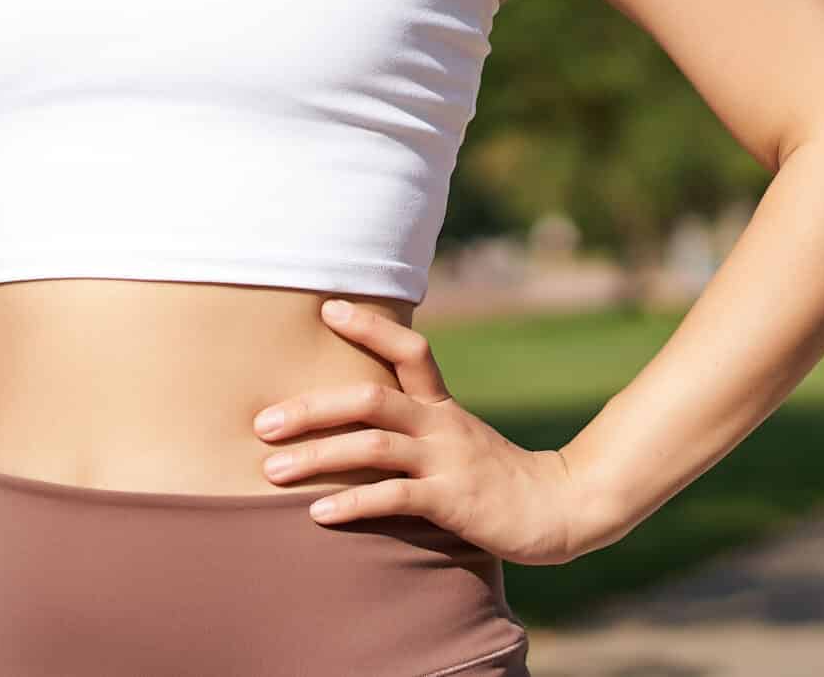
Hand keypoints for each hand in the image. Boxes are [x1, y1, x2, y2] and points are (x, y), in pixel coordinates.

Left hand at [252, 298, 595, 564]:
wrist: (560, 511)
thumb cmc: (499, 479)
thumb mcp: (460, 441)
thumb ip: (420, 429)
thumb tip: (361, 426)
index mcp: (444, 406)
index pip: (410, 349)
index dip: (370, 326)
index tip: (328, 309)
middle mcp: (443, 424)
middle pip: (371, 397)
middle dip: (311, 407)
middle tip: (262, 423)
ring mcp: (448, 461)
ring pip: (373, 446)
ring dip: (317, 456)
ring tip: (272, 471)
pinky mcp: (453, 501)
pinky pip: (394, 497)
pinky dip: (352, 504)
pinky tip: (318, 513)